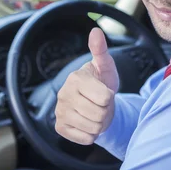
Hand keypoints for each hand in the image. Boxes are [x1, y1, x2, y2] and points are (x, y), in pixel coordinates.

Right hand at [55, 27, 118, 144]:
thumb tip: (96, 31)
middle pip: (100, 114)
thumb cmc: (103, 82)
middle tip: (102, 105)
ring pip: (93, 128)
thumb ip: (101, 50)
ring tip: (96, 113)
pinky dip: (92, 134)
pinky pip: (86, 138)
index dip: (110, 97)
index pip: (105, 98)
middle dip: (106, 111)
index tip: (105, 92)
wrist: (95, 103)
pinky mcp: (60, 128)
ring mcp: (60, 112)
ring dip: (100, 123)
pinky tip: (88, 122)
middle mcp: (64, 95)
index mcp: (76, 78)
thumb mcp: (106, 66)